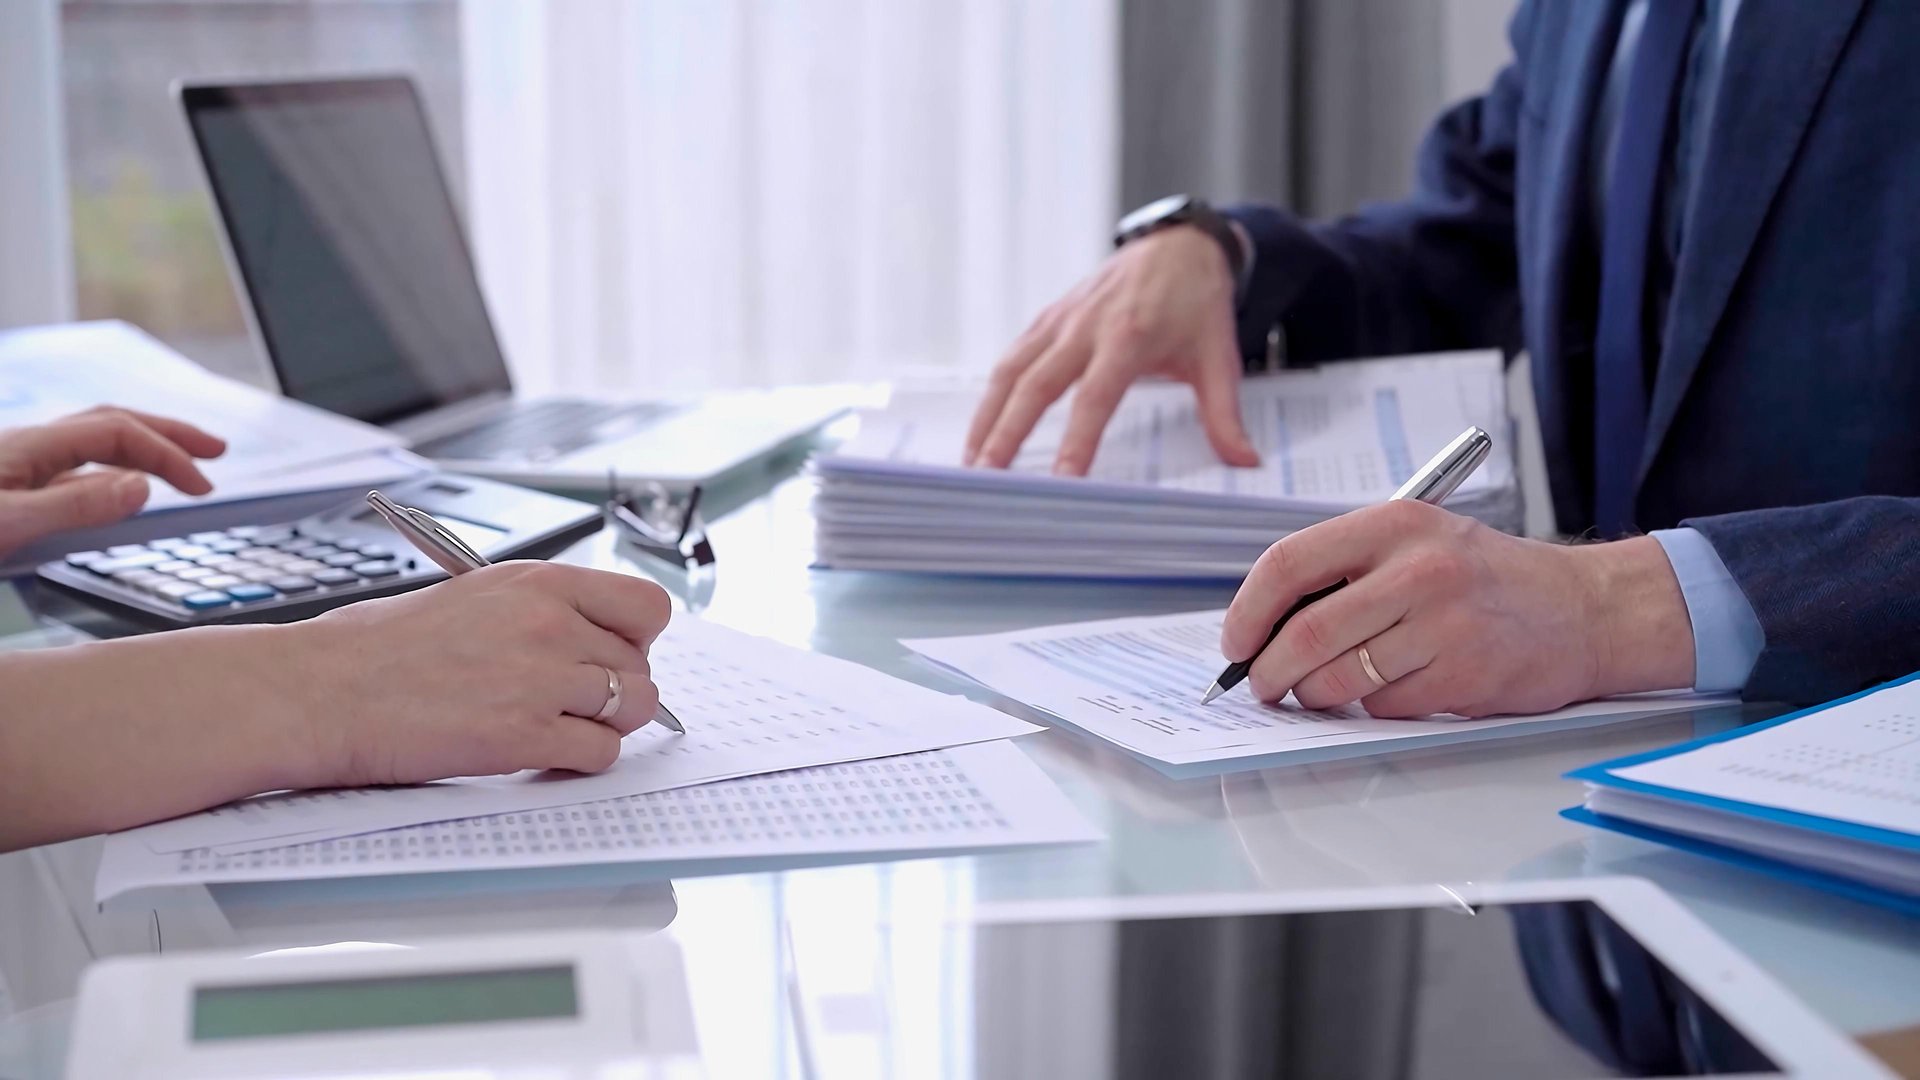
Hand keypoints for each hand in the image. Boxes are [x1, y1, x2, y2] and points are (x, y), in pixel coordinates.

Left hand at [0, 406, 225, 556]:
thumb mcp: (8, 522)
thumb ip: (74, 505)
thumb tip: (142, 487)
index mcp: (30, 445)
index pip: (117, 433)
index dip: (166, 454)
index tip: (202, 487)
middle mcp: (27, 448)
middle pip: (111, 425)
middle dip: (168, 434)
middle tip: (215, 450)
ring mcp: (18, 467)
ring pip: (93, 445)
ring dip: (143, 450)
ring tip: (177, 464)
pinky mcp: (11, 489)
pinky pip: (74, 469)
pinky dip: (113, 471)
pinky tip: (119, 488)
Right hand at [282, 562, 671, 786]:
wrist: (321, 691)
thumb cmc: (377, 648)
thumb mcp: (473, 597)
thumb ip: (540, 612)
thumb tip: (592, 640)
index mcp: (538, 581)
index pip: (647, 606)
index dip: (637, 639)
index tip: (613, 654)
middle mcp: (549, 623)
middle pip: (641, 666)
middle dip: (616, 690)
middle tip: (571, 703)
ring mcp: (540, 679)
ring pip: (633, 710)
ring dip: (604, 726)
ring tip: (558, 728)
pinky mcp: (524, 736)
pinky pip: (601, 754)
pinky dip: (580, 761)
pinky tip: (542, 754)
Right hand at [964, 226, 1259, 474]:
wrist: (1179, 247)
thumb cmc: (1197, 304)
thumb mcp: (1218, 357)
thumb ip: (1224, 414)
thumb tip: (1244, 461)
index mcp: (1129, 335)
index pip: (1095, 397)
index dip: (1076, 440)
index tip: (1062, 480)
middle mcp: (1085, 326)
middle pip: (1035, 385)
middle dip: (1008, 433)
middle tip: (988, 478)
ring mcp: (1060, 320)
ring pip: (1009, 371)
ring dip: (987, 417)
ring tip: (971, 463)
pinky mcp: (1047, 319)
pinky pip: (1010, 360)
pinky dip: (992, 396)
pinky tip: (982, 429)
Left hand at [1220, 502, 1694, 716]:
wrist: (1587, 609)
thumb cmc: (1487, 578)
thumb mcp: (1417, 541)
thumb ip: (1345, 570)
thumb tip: (1262, 626)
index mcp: (1395, 523)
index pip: (1289, 563)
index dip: (1248, 612)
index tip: (1235, 643)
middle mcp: (1419, 568)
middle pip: (1307, 633)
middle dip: (1269, 671)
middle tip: (1262, 686)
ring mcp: (1444, 623)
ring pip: (1339, 678)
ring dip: (1315, 696)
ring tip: (1321, 692)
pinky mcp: (1465, 674)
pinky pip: (1384, 706)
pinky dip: (1371, 708)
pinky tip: (1393, 690)